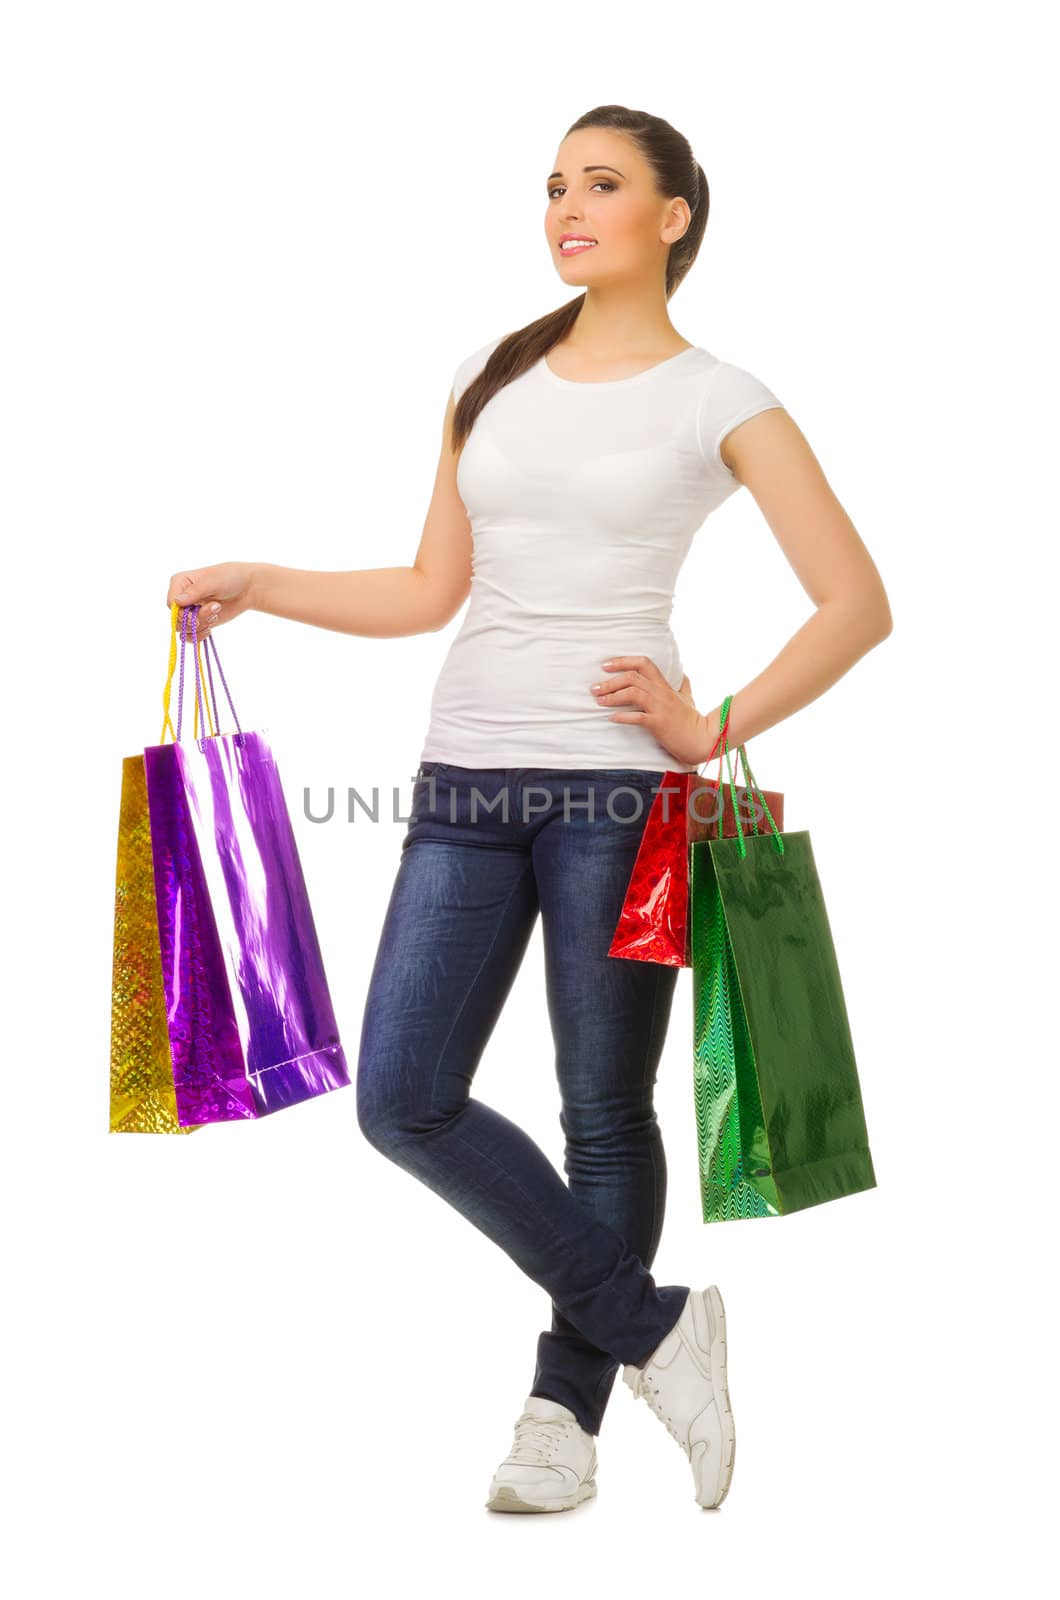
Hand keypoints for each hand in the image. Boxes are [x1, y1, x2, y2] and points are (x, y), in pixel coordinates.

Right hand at [165, 562, 257, 640]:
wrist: (247, 588)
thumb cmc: (230, 577)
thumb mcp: (212, 582)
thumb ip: (195, 592)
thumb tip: (177, 602)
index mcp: (180, 582)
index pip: (171, 603)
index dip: (182, 613)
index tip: (197, 615)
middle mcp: (181, 597)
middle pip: (177, 619)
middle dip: (196, 620)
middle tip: (216, 609)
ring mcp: (189, 611)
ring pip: (184, 629)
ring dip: (201, 626)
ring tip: (217, 613)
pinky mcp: (198, 621)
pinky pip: (190, 636)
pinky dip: (199, 636)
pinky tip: (210, 629)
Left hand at [590, 654, 710, 766]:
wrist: (703, 738)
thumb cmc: (692, 720)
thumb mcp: (688, 698)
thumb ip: (683, 684)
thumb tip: (682, 673)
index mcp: (665, 685)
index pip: (643, 663)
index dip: (623, 661)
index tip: (606, 665)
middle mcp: (661, 693)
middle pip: (632, 677)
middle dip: (610, 681)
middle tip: (594, 688)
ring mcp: (660, 707)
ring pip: (632, 693)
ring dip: (612, 696)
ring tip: (599, 701)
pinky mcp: (659, 723)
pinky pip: (638, 717)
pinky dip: (622, 716)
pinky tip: (611, 718)